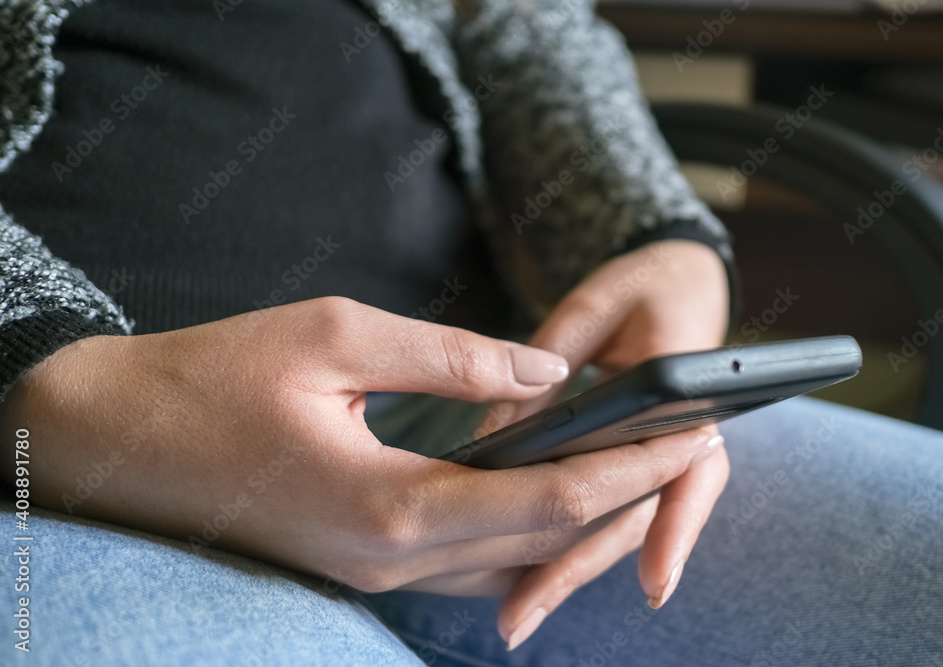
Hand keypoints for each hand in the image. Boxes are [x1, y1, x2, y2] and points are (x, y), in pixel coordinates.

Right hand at [0, 296, 722, 596]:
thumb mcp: (337, 335)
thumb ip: (453, 357)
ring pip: (512, 561)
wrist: (120, 439)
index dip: (630, 465)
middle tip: (688, 440)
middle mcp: (393, 562)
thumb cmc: (215, 378)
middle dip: (626, 491)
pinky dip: (525, 530)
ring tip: (634, 462)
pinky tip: (548, 491)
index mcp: (393, 507)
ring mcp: (376, 574)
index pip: (550, 499)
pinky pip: (468, 561)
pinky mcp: (362, 564)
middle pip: (545, 541)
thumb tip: (545, 373)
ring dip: (580, 516)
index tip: (691, 431)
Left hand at [484, 240, 731, 648]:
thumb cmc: (643, 289)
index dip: (674, 525)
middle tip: (521, 616)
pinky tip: (525, 574)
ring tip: (515, 613)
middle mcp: (684, 437)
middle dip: (582, 567)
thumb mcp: (591, 311)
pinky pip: (609, 509)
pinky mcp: (638, 465)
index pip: (691, 468)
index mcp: (690, 394)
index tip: (655, 581)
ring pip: (621, 524)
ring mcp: (661, 457)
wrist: (684, 282)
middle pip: (642, 517)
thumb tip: (493, 443)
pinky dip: (570, 543)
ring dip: (570, 569)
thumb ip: (547, 370)